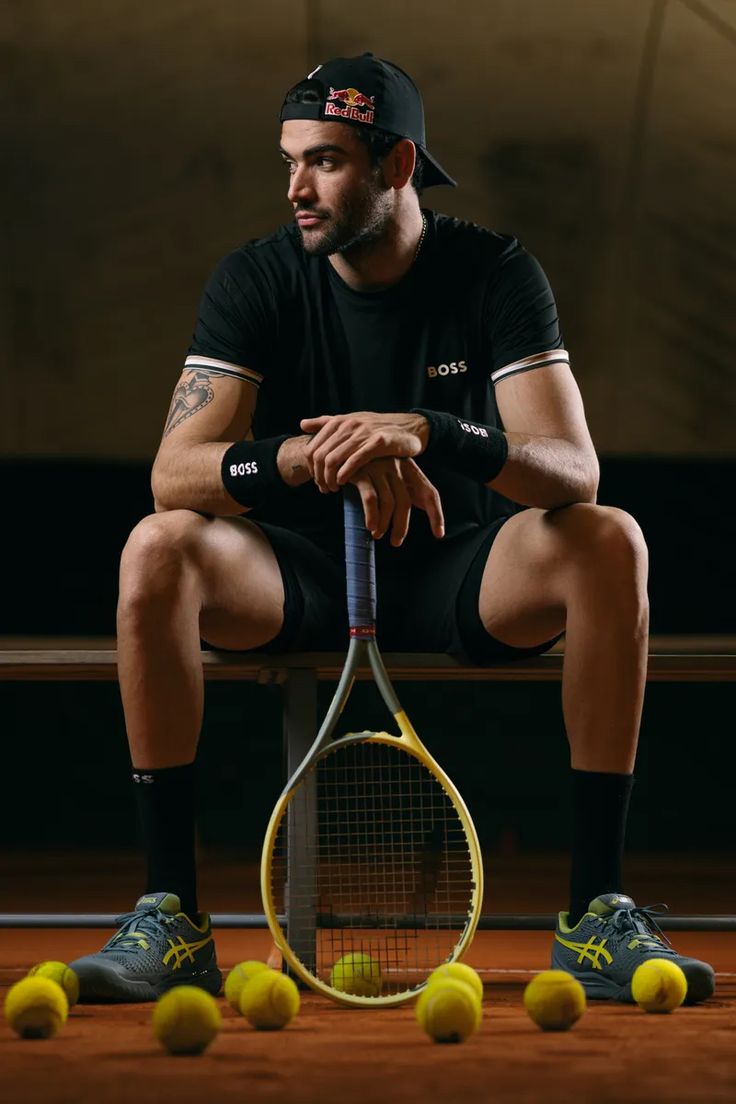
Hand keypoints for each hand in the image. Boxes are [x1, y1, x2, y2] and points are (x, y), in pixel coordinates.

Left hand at [300, 412, 429, 492]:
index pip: (313, 448)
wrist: (409, 428)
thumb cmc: (377, 429)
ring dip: (330, 479)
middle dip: (319, 476)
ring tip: (333, 489)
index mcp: (340, 421)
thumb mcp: (350, 422)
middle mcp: (349, 425)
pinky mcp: (379, 442)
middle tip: (324, 489)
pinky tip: (343, 483)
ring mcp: (363, 433)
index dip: (311, 468)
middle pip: (320, 456)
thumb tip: (302, 424)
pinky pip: (354, 460)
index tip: (317, 480)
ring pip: (333, 459)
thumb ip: (326, 423)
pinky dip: (345, 474)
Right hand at [349, 457, 443, 545]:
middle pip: (406, 502)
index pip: (430, 492)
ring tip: (377, 535)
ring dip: (384, 524)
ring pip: (389, 503)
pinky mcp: (362, 470)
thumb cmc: (367, 467)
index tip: (438, 534)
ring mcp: (379, 466)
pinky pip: (371, 499)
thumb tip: (425, 506)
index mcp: (409, 466)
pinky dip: (371, 516)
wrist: (339, 451)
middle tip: (395, 542)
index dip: (436, 515)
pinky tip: (370, 526)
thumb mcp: (389, 474)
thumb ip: (405, 487)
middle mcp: (397, 465)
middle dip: (401, 526)